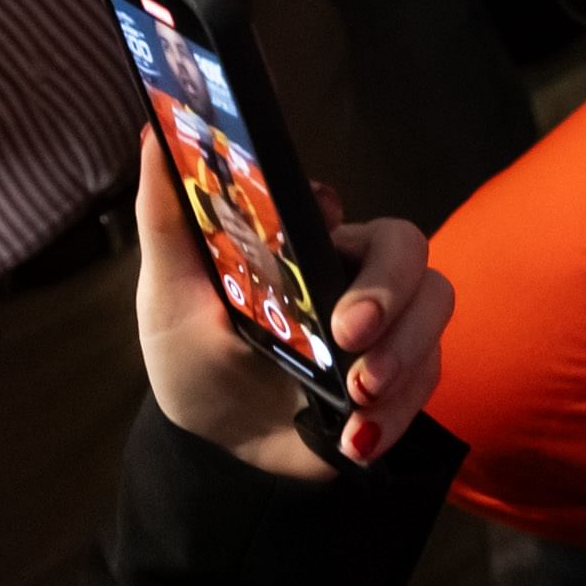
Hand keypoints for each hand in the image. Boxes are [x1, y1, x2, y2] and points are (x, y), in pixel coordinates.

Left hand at [131, 134, 449, 477]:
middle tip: (349, 336)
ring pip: (434, 308)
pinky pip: (427, 381)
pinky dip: (395, 413)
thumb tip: (150, 133)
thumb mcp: (170, 294)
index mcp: (302, 244)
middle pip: (410, 248)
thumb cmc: (194, 360)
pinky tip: (354, 440)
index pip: (340, 207)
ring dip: (404, 355)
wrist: (219, 451)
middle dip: (392, 290)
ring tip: (357, 396)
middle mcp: (352, 275)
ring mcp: (385, 328)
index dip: (340, 217)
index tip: (319, 233)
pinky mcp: (401, 380)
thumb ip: (167, 217)